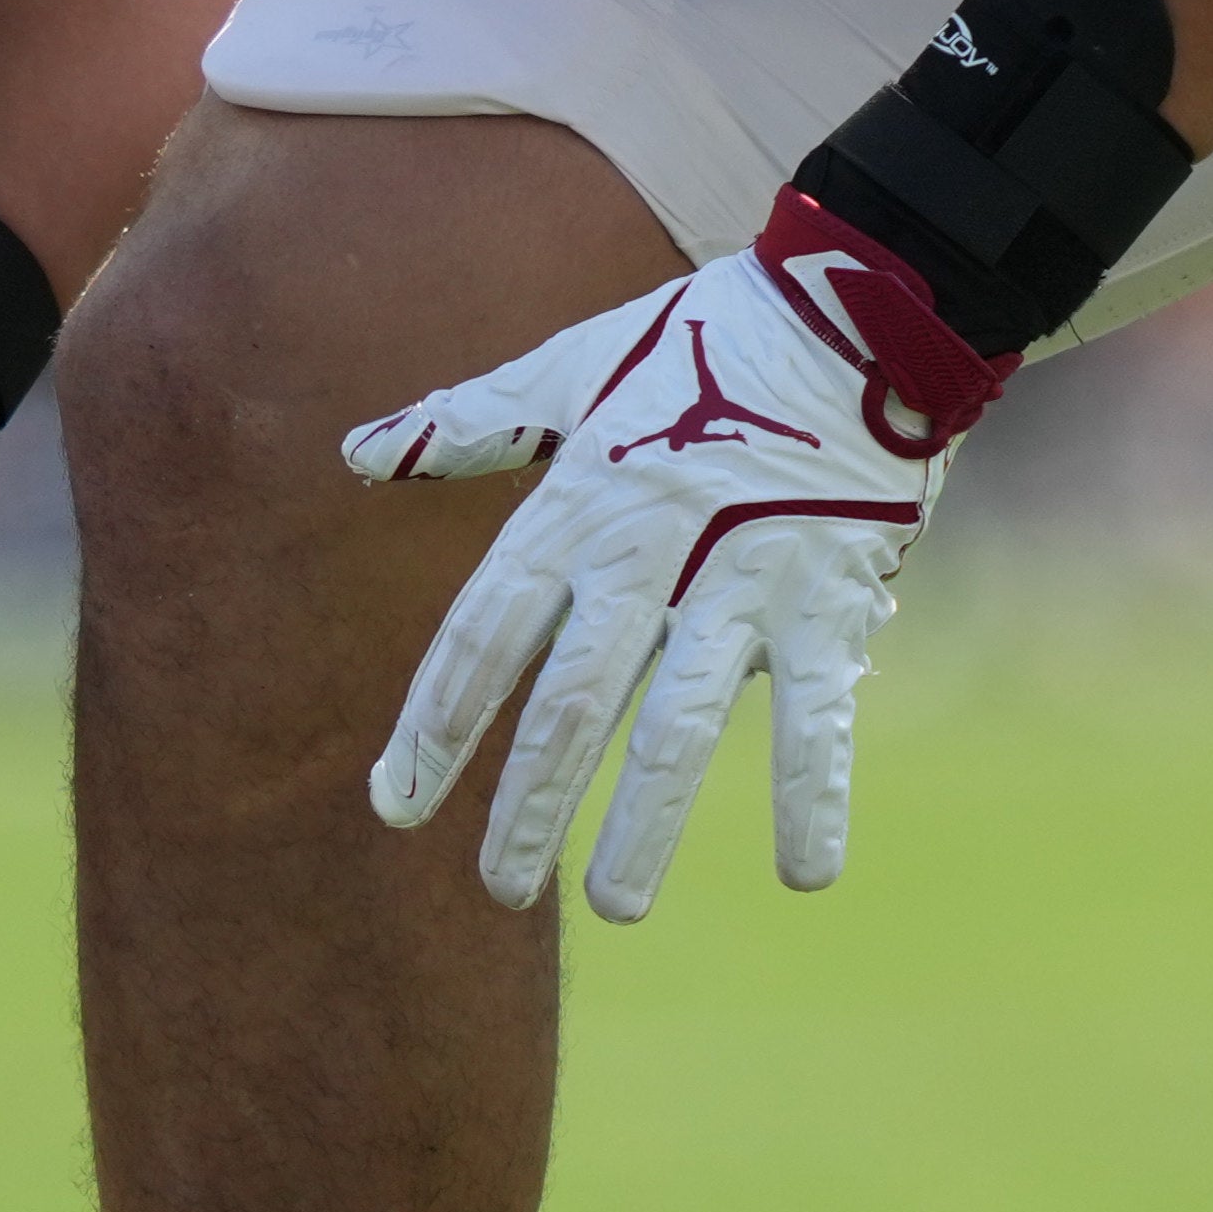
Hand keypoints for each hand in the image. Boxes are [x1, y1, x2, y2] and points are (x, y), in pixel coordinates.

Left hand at [346, 192, 1016, 919]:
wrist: (854, 304)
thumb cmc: (702, 341)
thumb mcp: (573, 369)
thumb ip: (468, 423)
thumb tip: (358, 453)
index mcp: (579, 501)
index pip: (486, 631)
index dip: (437, 721)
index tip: (396, 802)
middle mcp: (650, 551)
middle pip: (571, 699)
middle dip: (528, 800)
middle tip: (496, 889)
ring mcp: (744, 580)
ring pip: (680, 724)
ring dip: (646, 822)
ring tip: (614, 906)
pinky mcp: (830, 596)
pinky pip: (821, 713)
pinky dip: (814, 793)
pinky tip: (805, 875)